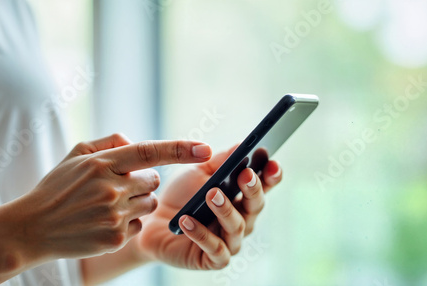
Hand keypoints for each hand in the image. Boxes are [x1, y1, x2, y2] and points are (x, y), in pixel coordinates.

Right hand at [4, 134, 211, 260]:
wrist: (32, 228)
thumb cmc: (57, 188)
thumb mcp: (76, 155)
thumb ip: (109, 143)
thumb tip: (135, 142)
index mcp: (102, 163)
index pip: (149, 152)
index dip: (180, 149)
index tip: (205, 148)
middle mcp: (111, 188)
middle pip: (154, 181)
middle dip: (143, 181)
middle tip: (120, 186)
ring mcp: (114, 215)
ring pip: (150, 204)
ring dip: (137, 203)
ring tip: (109, 205)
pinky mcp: (115, 238)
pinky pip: (139, 226)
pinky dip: (128, 224)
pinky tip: (104, 223)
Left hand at [135, 145, 281, 268]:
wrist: (153, 221)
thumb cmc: (181, 196)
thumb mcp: (199, 173)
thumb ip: (220, 161)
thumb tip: (241, 144)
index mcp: (241, 197)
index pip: (263, 186)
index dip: (271, 176)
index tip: (272, 163)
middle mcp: (241, 220)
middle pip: (255, 206)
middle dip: (252, 189)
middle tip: (244, 175)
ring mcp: (229, 241)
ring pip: (236, 227)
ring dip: (225, 209)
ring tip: (211, 194)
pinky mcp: (212, 258)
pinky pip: (214, 249)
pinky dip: (201, 234)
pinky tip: (187, 220)